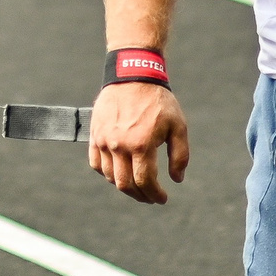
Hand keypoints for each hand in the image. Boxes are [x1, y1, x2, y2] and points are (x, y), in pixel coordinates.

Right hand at [88, 81, 189, 203]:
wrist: (133, 76)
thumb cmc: (158, 101)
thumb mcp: (178, 125)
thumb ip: (180, 155)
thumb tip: (177, 179)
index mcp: (142, 144)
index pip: (145, 182)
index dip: (154, 195)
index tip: (162, 199)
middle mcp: (120, 145)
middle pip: (125, 184)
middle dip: (140, 196)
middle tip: (150, 197)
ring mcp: (104, 140)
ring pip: (109, 176)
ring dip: (124, 186)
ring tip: (137, 186)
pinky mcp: (95, 135)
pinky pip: (96, 163)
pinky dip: (106, 173)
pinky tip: (119, 173)